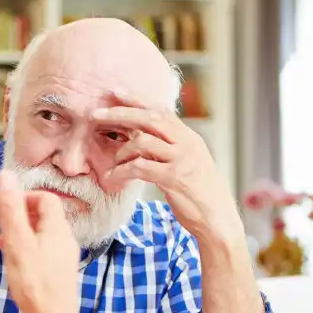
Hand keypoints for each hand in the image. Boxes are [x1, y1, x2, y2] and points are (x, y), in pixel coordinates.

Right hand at [0, 170, 83, 312]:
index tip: (7, 208)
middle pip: (45, 217)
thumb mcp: (17, 241)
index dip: (25, 197)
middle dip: (22, 217)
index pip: (45, 198)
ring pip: (44, 236)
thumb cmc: (34, 283)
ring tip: (6, 248)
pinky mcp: (61, 275)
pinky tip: (17, 267)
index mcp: (58, 228)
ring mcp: (65, 258)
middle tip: (3, 229)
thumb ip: (10, 208)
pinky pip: (45, 253)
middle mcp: (66, 240)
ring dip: (24, 235)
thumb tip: (5, 174)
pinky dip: (29, 251)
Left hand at [97, 91, 243, 244]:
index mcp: (189, 137)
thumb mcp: (186, 163)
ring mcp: (182, 158)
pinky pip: (140, 167)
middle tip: (95, 115)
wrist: (218, 219)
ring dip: (120, 152)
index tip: (114, 92)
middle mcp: (187, 143)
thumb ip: (168, 148)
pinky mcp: (175, 177)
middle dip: (120, 113)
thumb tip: (139, 138)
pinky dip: (122, 172)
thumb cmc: (198, 194)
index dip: (136, 100)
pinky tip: (112, 179)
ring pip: (143, 141)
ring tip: (110, 166)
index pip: (160, 110)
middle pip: (150, 118)